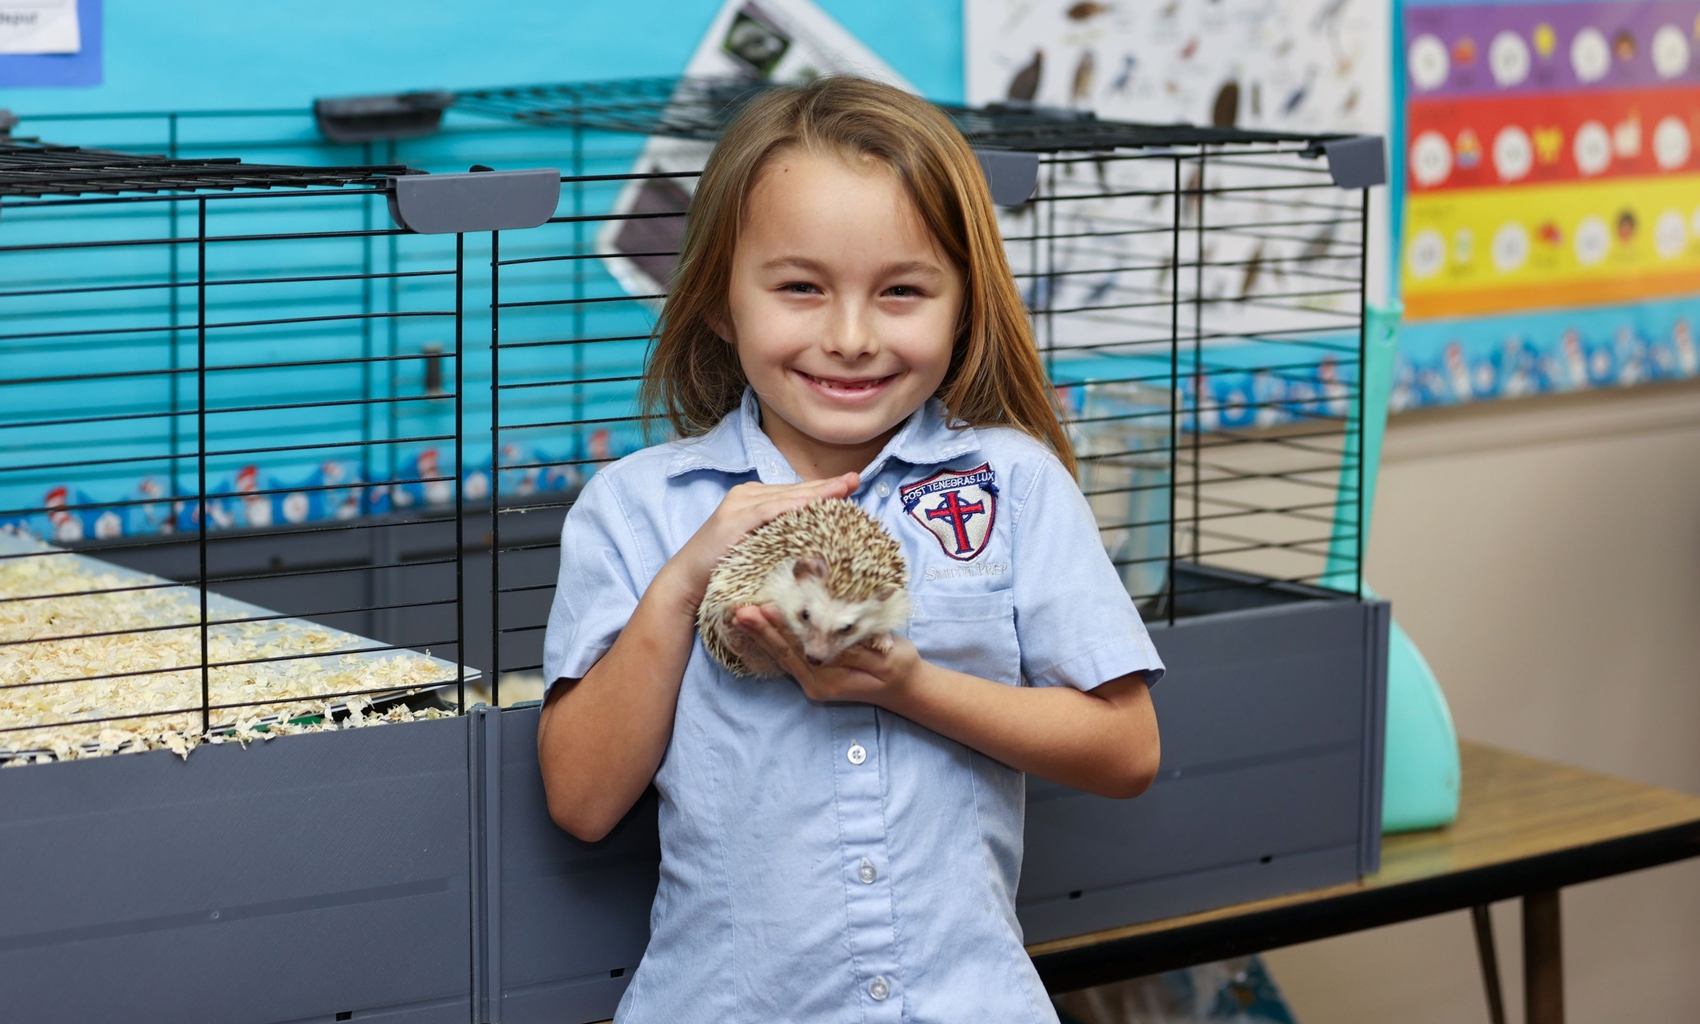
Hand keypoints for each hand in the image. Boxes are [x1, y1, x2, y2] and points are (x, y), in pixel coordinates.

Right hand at [655, 472, 858, 612]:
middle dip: (828, 486)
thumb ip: (781, 537)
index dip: (824, 490)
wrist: (688, 581)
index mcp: (755, 499)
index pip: (796, 493)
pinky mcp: (734, 519)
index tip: (852, 484)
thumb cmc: (725, 569)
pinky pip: (768, 511)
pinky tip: (811, 504)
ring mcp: (740, 505)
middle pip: (796, 491)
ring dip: (816, 493)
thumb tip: (817, 540)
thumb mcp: (759, 548)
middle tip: (856, 479)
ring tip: (843, 487)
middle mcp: (747, 495)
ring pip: (786, 497)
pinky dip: (791, 507)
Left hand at [732, 604, 922, 705]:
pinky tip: (759, 625)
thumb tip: (824, 641)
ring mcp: (813, 679)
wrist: (906, 688)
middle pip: (783, 653)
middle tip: (738, 611)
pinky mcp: (814, 671)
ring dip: (761, 634)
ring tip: (740, 616)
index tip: (761, 610)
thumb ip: (853, 650)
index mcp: (829, 680)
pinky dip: (773, 638)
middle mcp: (815, 682)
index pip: (798, 650)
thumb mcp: (883, 657)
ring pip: (782, 654)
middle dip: (760, 630)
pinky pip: (789, 655)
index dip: (779, 629)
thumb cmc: (899, 668)